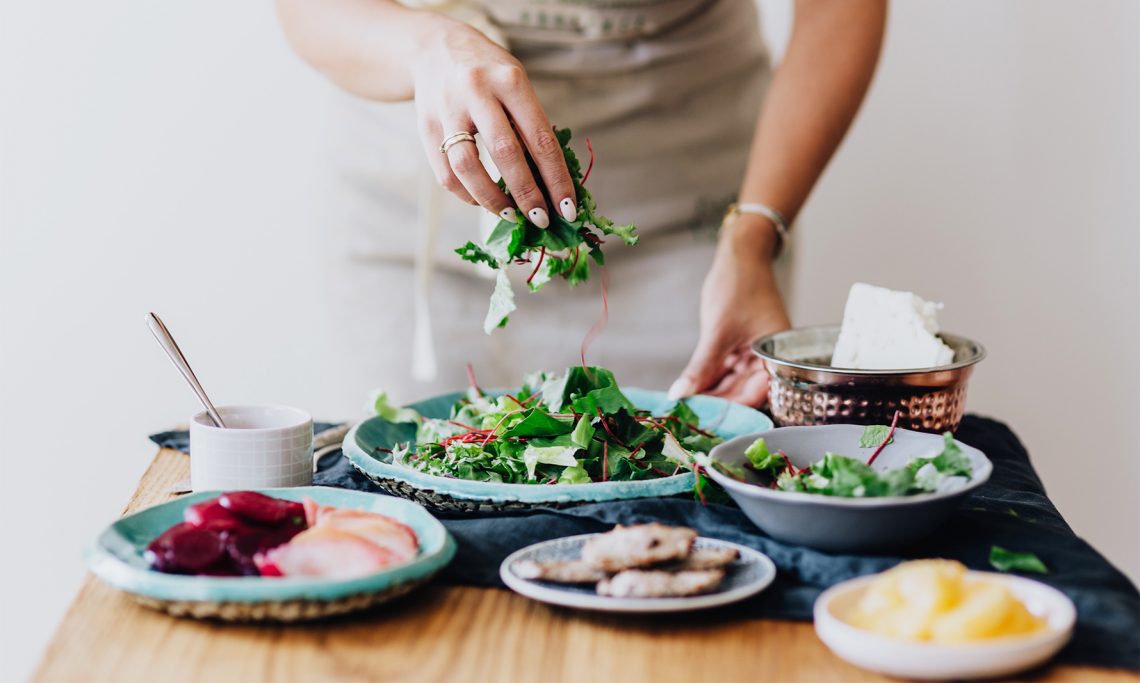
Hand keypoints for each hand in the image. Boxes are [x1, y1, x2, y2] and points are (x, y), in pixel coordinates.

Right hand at [412, 21, 575, 227]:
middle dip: (527, 193)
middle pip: (505, 152)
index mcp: (511, 80)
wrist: (435, 47)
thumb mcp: (516, 84)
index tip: (567, 208)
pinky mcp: (425, 125)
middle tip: (540, 218)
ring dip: (491, 198)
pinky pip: (445, 171)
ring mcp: (447, 108)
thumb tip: (550, 183)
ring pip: (467, 166)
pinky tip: (481, 201)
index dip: (556, 178)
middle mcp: (477, 91)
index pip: (540, 138)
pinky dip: (465, 193)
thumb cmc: (489, 72)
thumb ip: (530, 125)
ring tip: (510, 214)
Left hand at [669, 217, 790, 406]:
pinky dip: (708, 381)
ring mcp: (752, 356)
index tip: (705, 423)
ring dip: (709, 395)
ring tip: (685, 409)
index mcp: (776, 358)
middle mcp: (768, 361)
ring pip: (730, 385)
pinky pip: (724, 373)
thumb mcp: (717, 331)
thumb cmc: (738, 286)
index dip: (731, 411)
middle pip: (743, 394)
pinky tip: (689, 392)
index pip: (755, 395)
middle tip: (689, 419)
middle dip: (717, 406)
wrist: (742, 255)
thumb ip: (701, 367)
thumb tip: (681, 395)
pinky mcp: (738, 350)